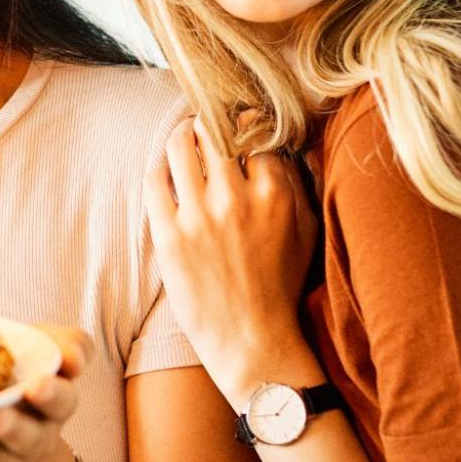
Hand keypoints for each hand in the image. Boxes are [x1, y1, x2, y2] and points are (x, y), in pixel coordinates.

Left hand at [145, 115, 319, 403]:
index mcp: (274, 195)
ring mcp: (199, 218)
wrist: (252, 340)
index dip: (244, 123)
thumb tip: (283, 145)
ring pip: (178, 147)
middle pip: (213, 130)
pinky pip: (154, 181)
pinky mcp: (169, 236)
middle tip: (203, 124)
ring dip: (179, 136)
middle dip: (208, 121)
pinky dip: (159, 169)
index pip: (253, 133)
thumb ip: (297, 184)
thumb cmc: (281, 286)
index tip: (238, 122)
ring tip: (182, 139)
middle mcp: (235, 200)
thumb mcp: (306, 232)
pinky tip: (165, 173)